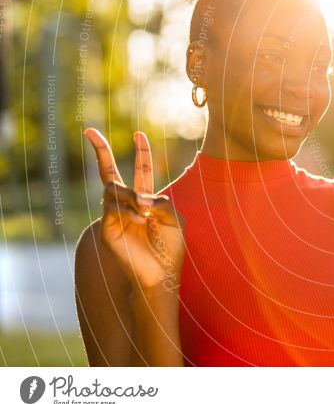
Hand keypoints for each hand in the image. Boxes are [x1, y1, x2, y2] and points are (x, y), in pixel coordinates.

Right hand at [84, 128, 185, 293]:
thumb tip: (140, 197)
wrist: (161, 273)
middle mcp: (127, 204)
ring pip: (113, 188)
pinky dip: (129, 211)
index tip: (139, 134)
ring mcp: (114, 215)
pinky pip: (113, 208)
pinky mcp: (106, 228)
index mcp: (146, 199)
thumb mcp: (174, 217)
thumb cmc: (170, 247)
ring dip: (132, 196)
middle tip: (89, 130)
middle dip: (100, 150)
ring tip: (146, 213)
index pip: (141, 170)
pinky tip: (141, 222)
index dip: (141, 152)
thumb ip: (161, 200)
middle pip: (108, 172)